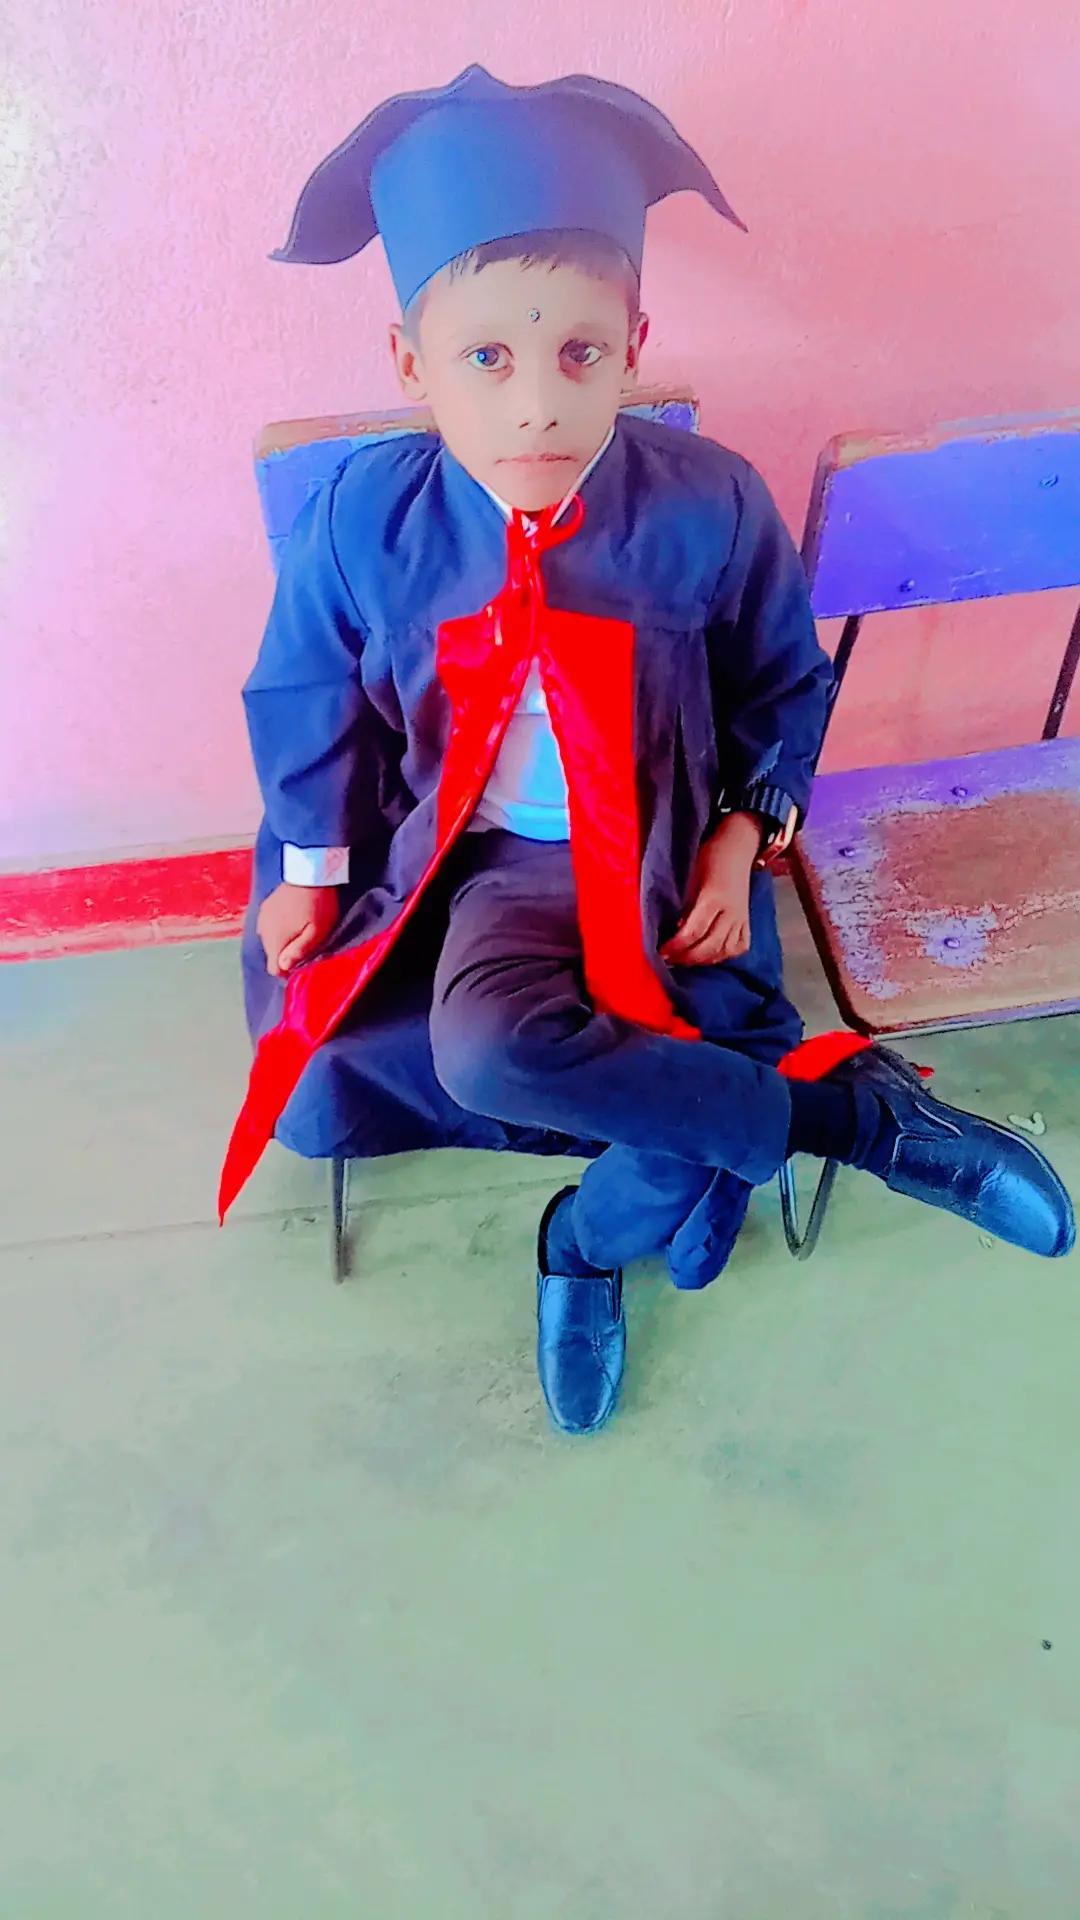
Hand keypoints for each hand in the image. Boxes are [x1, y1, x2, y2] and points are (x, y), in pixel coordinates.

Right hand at [257, 882, 340, 977]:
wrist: (309, 873)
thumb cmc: (318, 905)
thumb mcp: (316, 931)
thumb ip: (299, 951)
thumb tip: (283, 968)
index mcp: (275, 940)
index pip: (274, 969)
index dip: (287, 970)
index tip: (301, 961)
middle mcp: (263, 931)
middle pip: (271, 955)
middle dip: (285, 955)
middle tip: (304, 943)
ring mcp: (261, 918)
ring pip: (269, 941)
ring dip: (281, 941)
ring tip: (298, 930)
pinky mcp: (264, 908)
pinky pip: (268, 927)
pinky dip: (277, 929)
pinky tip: (290, 920)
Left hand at [659, 812, 760, 966]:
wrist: (738, 848)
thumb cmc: (710, 858)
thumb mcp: (692, 879)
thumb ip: (687, 907)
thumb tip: (676, 932)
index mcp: (713, 898)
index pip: (694, 931)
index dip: (676, 946)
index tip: (662, 951)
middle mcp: (731, 912)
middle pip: (709, 946)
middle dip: (686, 957)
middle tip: (670, 960)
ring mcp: (742, 919)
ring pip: (725, 951)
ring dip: (703, 960)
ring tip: (685, 960)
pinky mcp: (748, 921)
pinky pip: (739, 947)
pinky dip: (724, 956)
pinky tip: (711, 956)